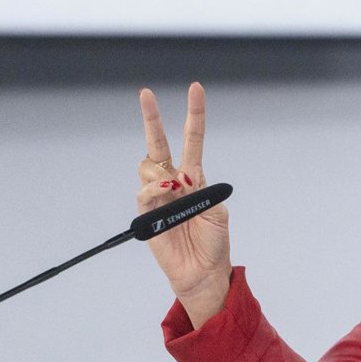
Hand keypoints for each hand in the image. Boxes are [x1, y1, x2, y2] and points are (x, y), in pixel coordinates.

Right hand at [137, 83, 231, 326]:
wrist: (203, 273)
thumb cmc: (214, 244)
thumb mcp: (217, 214)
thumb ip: (200, 192)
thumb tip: (179, 179)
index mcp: (195, 178)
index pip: (193, 140)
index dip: (194, 115)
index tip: (196, 89)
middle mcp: (174, 182)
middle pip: (159, 144)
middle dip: (152, 118)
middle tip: (146, 93)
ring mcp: (159, 196)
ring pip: (148, 167)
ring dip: (161, 173)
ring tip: (176, 191)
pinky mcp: (147, 214)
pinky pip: (143, 192)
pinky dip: (154, 189)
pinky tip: (166, 194)